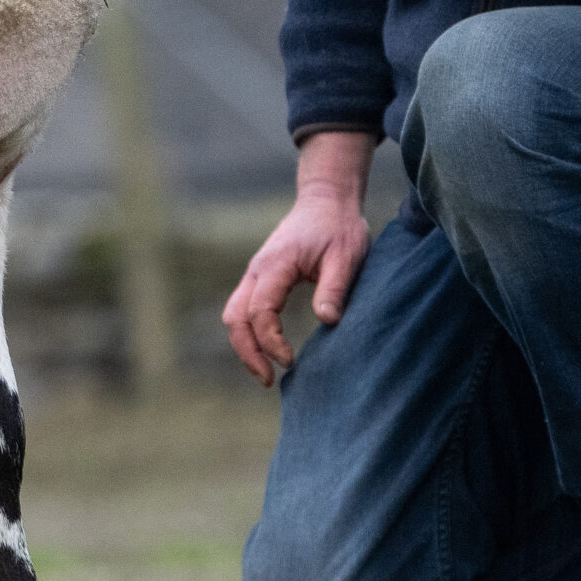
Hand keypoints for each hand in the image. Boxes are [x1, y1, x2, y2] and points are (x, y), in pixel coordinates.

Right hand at [221, 131, 377, 385]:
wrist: (326, 199)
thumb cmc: (339, 226)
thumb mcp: (346, 255)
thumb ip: (334, 287)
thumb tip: (327, 320)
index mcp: (275, 265)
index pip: (259, 312)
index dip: (271, 341)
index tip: (290, 361)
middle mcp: (257, 270)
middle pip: (235, 318)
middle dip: (247, 352)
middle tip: (268, 380)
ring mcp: (255, 273)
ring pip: (234, 315)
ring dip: (245, 345)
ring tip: (265, 372)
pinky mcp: (261, 278)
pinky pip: (244, 309)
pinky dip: (249, 333)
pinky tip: (267, 350)